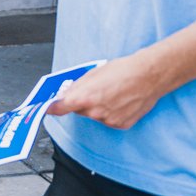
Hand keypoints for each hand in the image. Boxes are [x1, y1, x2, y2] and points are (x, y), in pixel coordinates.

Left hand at [45, 53, 167, 129]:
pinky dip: (111, 112)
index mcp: (86, 97)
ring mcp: (108, 120)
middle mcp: (95, 112)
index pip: (60, 107)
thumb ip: (77, 86)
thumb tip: (66, 94)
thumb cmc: (123, 70)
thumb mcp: (94, 73)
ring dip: (98, 107)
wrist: (149, 76)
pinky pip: (109, 120)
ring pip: (95, 115)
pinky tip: (120, 101)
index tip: (47, 108)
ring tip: (112, 93)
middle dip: (82, 102)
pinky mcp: (120, 125)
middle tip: (95, 90)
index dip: (52, 108)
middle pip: (80, 110)